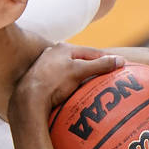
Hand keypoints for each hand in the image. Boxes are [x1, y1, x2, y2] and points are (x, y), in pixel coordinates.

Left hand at [9, 43, 125, 124]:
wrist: (28, 100)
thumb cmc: (54, 82)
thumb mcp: (79, 71)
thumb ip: (100, 65)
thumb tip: (120, 60)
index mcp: (63, 48)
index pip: (91, 52)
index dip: (105, 59)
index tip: (117, 65)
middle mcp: (51, 54)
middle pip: (78, 61)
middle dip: (91, 68)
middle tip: (105, 77)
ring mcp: (44, 67)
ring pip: (67, 71)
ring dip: (78, 77)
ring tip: (90, 87)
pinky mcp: (39, 81)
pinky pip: (59, 81)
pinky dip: (67, 86)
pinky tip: (72, 94)